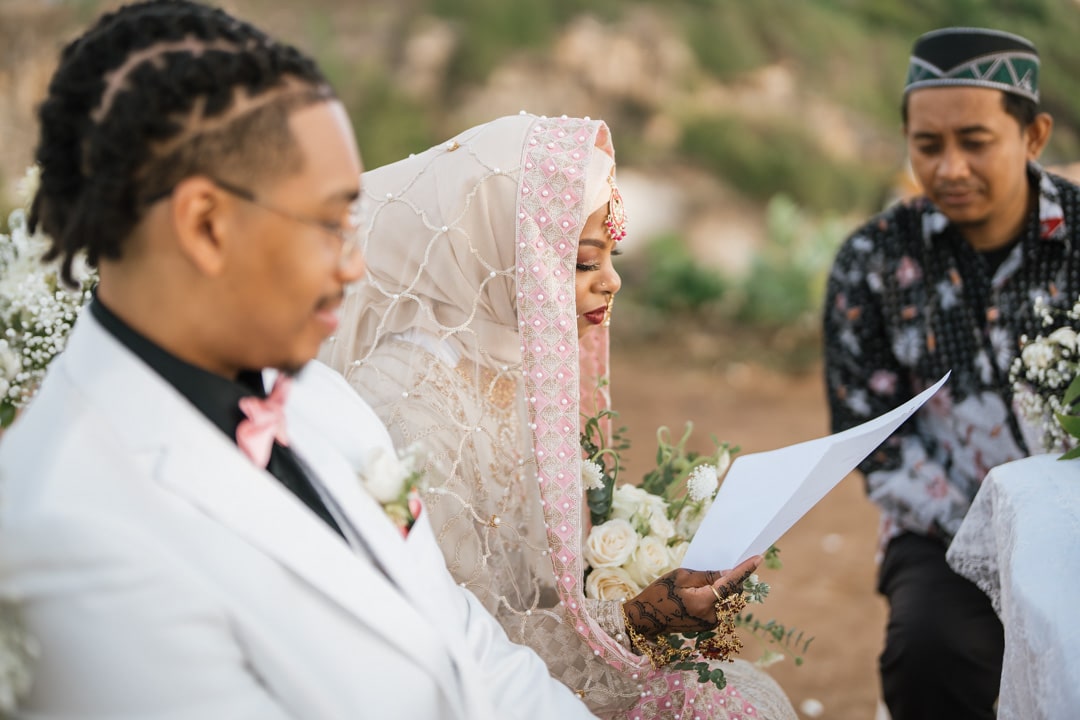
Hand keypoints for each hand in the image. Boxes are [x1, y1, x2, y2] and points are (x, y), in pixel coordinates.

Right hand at [622, 556, 760, 636]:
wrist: (646, 619)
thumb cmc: (660, 593)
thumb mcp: (682, 577)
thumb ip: (707, 575)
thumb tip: (727, 573)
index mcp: (703, 602)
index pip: (730, 583)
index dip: (745, 570)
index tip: (758, 558)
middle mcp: (712, 616)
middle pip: (734, 594)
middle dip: (734, 580)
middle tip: (724, 567)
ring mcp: (711, 623)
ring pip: (729, 602)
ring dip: (726, 589)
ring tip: (709, 581)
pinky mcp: (708, 626)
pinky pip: (721, 608)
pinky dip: (719, 597)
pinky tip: (706, 591)